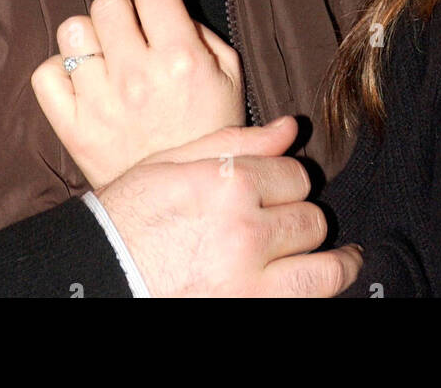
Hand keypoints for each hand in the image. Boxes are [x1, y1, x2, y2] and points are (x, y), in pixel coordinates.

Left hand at [32, 0, 244, 186]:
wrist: (184, 200)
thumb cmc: (209, 133)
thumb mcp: (230, 78)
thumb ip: (202, 34)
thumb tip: (166, 10)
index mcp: (181, 59)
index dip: (156, 0)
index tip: (158, 19)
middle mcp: (137, 76)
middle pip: (107, 3)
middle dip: (121, 14)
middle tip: (131, 38)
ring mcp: (100, 102)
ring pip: (72, 31)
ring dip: (89, 40)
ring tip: (106, 61)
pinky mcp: (72, 128)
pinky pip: (45, 74)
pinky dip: (61, 74)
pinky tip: (84, 85)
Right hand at [96, 117, 362, 297]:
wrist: (99, 276)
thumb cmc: (127, 218)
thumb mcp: (171, 164)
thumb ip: (235, 143)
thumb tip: (289, 128)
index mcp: (228, 184)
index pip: (295, 175)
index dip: (292, 181)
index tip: (285, 190)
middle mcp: (247, 232)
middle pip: (312, 219)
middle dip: (305, 219)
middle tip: (295, 224)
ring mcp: (251, 283)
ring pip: (324, 269)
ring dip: (333, 262)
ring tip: (342, 260)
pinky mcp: (250, 313)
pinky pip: (307, 302)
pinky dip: (321, 292)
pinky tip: (322, 283)